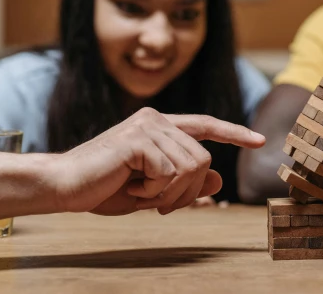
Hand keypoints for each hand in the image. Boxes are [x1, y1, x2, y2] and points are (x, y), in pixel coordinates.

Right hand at [47, 107, 265, 215]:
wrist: (63, 187)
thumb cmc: (103, 187)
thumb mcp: (152, 191)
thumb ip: (184, 185)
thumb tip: (218, 181)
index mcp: (159, 127)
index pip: (205, 126)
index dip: (234, 133)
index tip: (259, 140)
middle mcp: (156, 120)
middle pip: (203, 158)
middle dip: (188, 191)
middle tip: (158, 203)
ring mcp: (148, 127)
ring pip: (192, 166)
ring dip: (169, 193)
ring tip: (139, 192)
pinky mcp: (139, 139)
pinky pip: (170, 174)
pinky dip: (154, 191)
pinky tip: (129, 186)